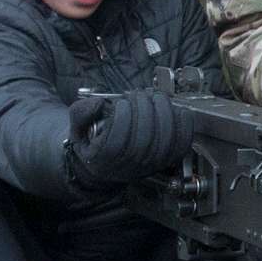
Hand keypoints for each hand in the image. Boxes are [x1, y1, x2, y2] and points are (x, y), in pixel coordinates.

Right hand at [68, 90, 192, 189]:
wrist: (111, 164)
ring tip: (155, 97)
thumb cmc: (96, 142)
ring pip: (164, 141)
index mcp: (102, 160)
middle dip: (143, 109)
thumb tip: (98, 103)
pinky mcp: (169, 159)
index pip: (116, 142)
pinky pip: (181, 143)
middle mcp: (129, 166)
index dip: (121, 118)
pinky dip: (183, 123)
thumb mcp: (78, 129)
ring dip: (163, 112)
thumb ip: (81, 113)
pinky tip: (174, 108)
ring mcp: (151, 165)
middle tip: (138, 94)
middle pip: (143, 140)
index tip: (120, 102)